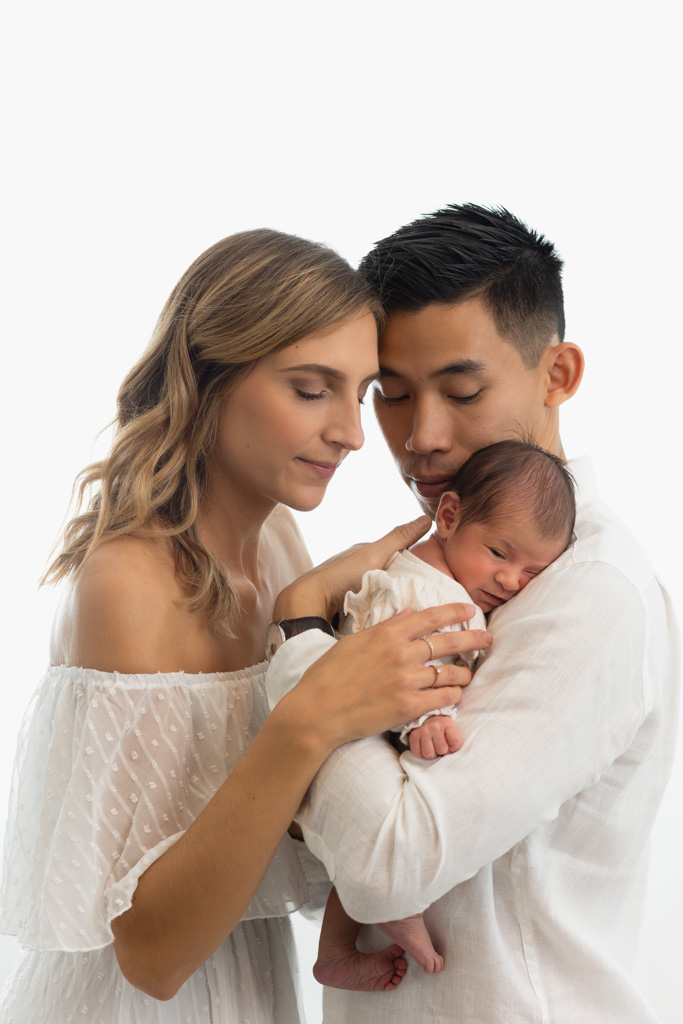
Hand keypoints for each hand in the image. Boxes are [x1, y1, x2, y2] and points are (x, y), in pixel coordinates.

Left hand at [273, 516, 432, 622]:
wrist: (312, 602)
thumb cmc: (342, 575)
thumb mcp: (375, 554)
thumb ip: (399, 538)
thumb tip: (427, 517)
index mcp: (368, 552)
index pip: (401, 551)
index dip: (419, 558)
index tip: (439, 569)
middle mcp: (362, 567)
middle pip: (394, 571)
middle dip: (410, 579)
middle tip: (431, 592)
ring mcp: (357, 586)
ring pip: (385, 588)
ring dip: (398, 595)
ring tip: (418, 606)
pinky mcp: (353, 603)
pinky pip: (376, 602)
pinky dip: (386, 605)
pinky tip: (397, 614)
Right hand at [280, 602, 490, 750]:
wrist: (317, 711)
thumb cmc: (328, 675)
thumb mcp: (354, 642)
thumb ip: (385, 626)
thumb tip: (409, 613)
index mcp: (387, 634)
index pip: (430, 616)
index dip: (454, 611)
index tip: (470, 609)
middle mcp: (401, 653)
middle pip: (448, 641)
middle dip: (473, 638)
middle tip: (487, 639)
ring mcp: (407, 680)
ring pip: (451, 672)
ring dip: (464, 673)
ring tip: (468, 675)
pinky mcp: (408, 706)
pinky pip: (444, 698)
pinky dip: (453, 695)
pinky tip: (454, 695)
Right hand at [409, 716, 462, 759]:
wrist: (428, 718)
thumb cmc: (443, 729)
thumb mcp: (454, 732)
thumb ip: (455, 744)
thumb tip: (446, 756)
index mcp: (447, 723)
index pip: (455, 741)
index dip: (453, 746)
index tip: (450, 741)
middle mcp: (434, 726)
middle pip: (441, 750)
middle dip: (441, 751)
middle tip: (440, 744)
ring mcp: (423, 731)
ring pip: (428, 754)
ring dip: (431, 754)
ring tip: (432, 746)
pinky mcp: (413, 736)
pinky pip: (417, 754)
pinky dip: (421, 754)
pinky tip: (424, 747)